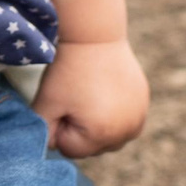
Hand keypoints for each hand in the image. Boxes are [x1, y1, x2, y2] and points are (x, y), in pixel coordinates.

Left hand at [31, 37, 148, 158]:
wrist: (94, 36)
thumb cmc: (67, 70)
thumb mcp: (46, 104)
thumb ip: (42, 134)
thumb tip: (50, 150)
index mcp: (102, 135)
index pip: (70, 149)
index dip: (60, 126)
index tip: (62, 102)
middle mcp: (127, 132)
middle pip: (92, 147)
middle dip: (79, 128)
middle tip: (75, 96)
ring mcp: (139, 118)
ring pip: (108, 136)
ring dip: (97, 123)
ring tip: (90, 94)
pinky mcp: (144, 104)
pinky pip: (122, 120)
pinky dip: (112, 111)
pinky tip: (104, 90)